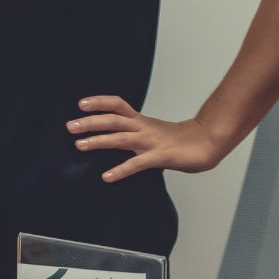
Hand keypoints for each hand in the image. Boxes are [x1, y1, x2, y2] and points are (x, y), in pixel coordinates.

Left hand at [68, 96, 231, 181]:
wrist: (208, 142)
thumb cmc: (179, 139)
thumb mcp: (152, 131)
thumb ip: (134, 132)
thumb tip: (114, 136)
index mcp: (141, 121)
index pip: (118, 105)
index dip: (100, 102)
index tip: (81, 104)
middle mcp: (144, 128)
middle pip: (113, 119)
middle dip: (90, 122)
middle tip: (69, 126)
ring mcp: (152, 142)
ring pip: (121, 138)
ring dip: (99, 141)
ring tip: (79, 145)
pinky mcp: (160, 157)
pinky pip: (137, 164)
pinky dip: (121, 170)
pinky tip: (107, 176)